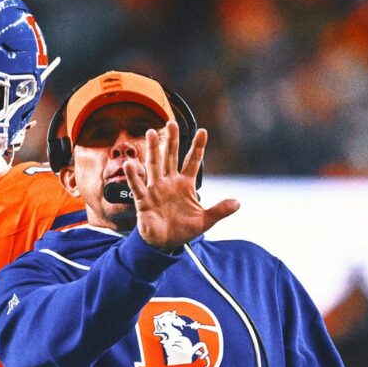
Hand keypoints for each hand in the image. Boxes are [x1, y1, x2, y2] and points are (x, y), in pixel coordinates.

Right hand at [123, 120, 239, 251]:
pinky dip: (133, 176)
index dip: (198, 147)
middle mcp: (169, 183)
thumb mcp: (205, 220)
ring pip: (154, 165)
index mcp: (185, 185)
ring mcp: (155, 190)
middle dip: (171, 140)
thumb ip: (220, 210)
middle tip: (171, 123)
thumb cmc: (183, 230)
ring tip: (152, 133)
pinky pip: (137, 187)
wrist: (165, 244)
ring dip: (153, 150)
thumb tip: (237, 203)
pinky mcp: (143, 201)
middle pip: (170, 157)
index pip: (192, 161)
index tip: (203, 131)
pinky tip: (130, 164)